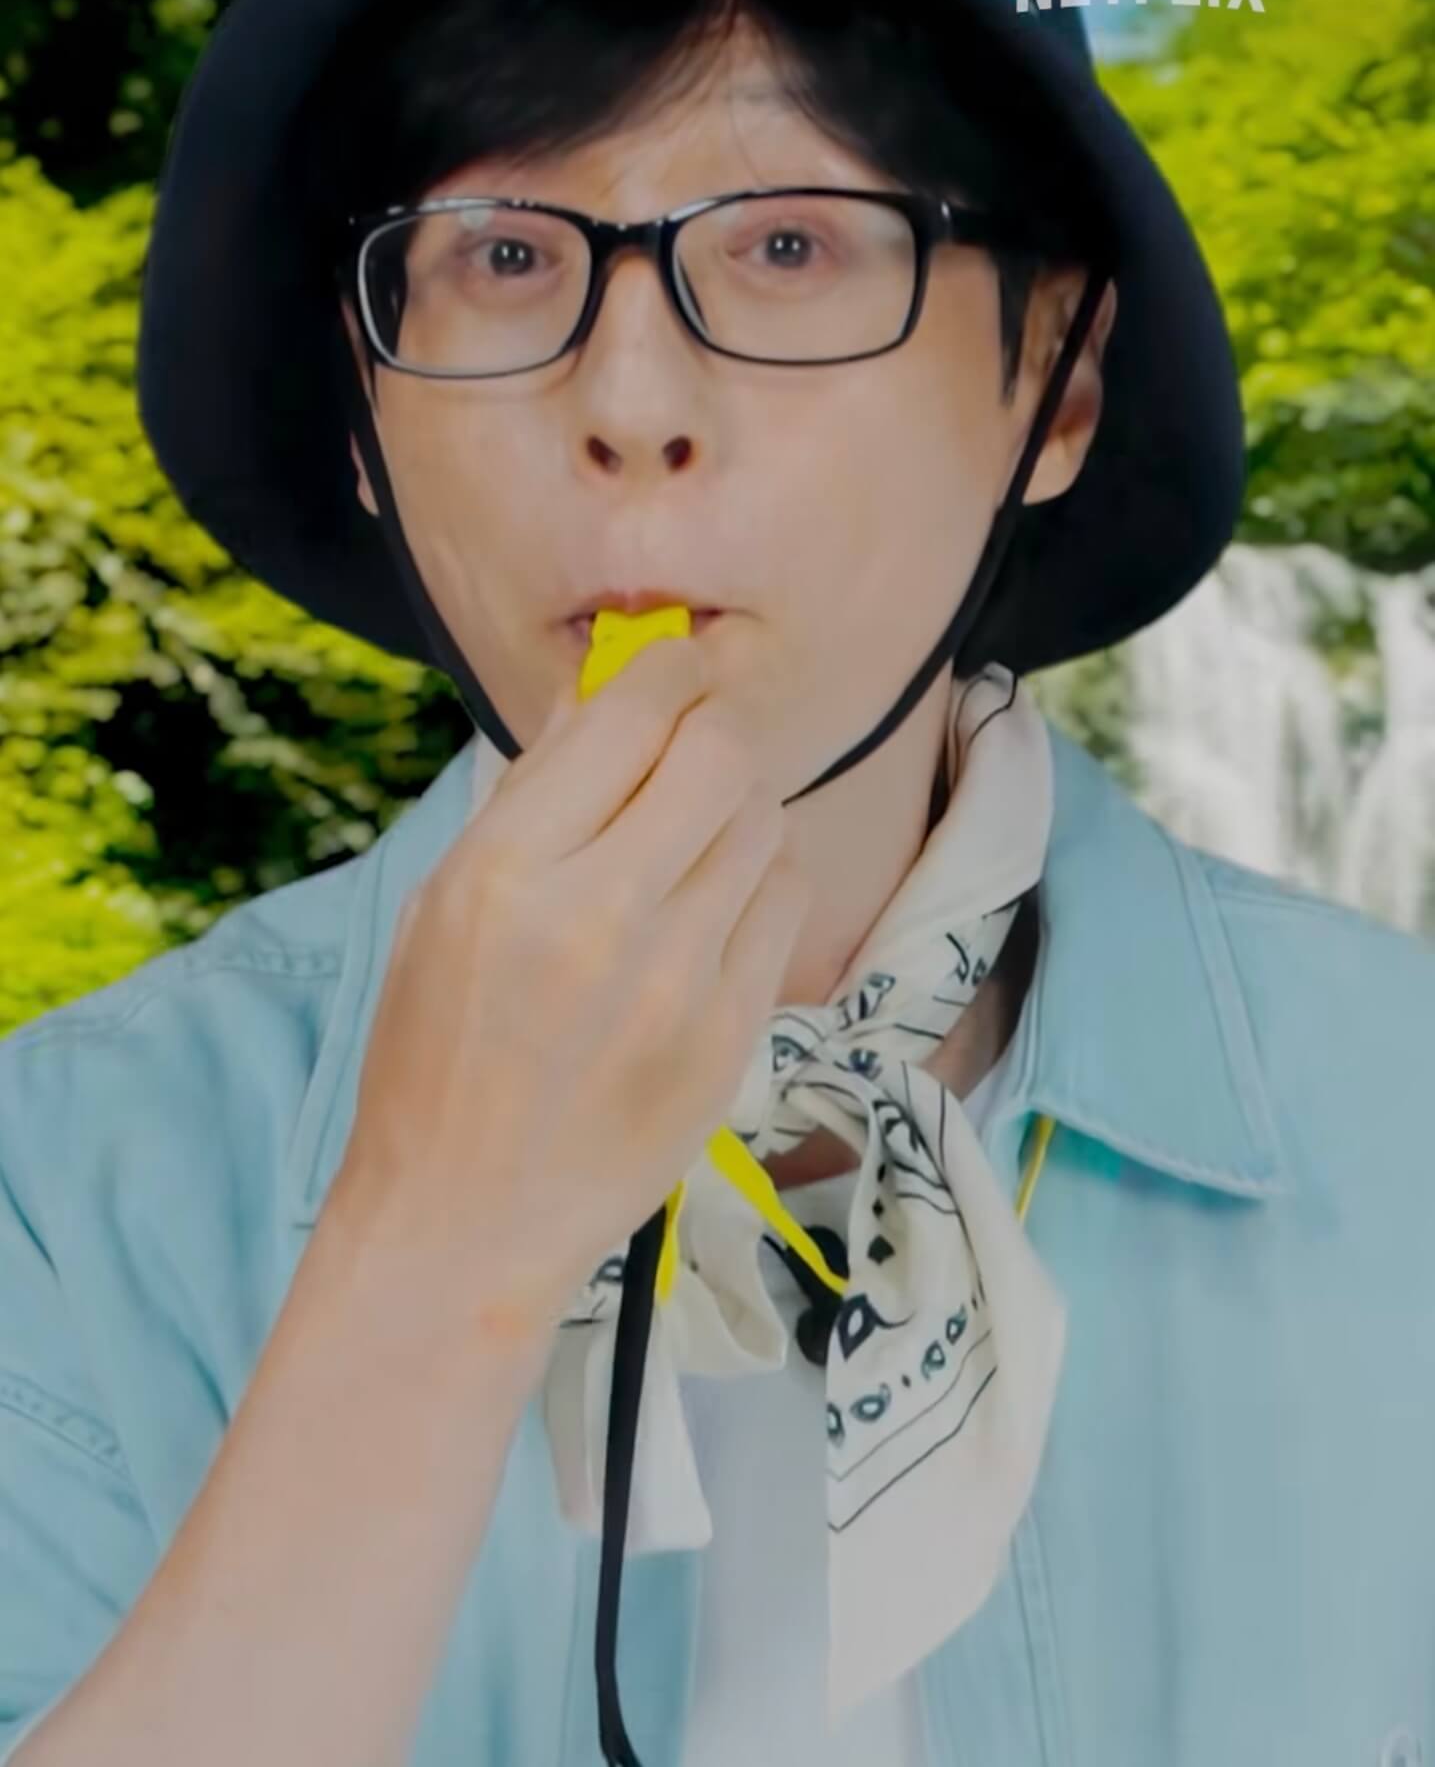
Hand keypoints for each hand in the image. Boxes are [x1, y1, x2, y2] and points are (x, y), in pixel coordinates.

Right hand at [328, 635, 809, 1346]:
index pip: (632, 715)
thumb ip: (534, 792)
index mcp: (508, 869)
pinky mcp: (731, 1034)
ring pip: (765, 821)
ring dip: (737, 808)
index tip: (675, 670)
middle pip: (721, 752)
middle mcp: (602, 914)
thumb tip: (607, 688)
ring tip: (691, 843)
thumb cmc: (436, 1052)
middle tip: (693, 745)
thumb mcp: (446, 904)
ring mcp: (679, 980)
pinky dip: (757, 882)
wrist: (465, 1217)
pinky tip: (712, 908)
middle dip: (713, 728)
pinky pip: (784, 902)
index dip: (669, 671)